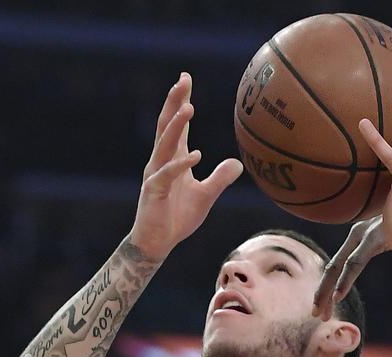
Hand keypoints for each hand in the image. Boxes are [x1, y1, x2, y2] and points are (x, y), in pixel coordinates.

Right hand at [129, 73, 243, 260]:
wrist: (158, 242)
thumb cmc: (177, 217)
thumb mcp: (206, 196)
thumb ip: (220, 179)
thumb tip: (238, 163)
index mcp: (173, 159)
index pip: (176, 125)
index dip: (180, 101)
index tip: (185, 78)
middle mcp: (161, 162)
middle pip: (166, 126)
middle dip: (174, 102)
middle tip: (182, 80)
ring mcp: (156, 175)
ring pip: (164, 145)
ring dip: (176, 126)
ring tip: (188, 107)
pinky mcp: (154, 191)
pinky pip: (168, 174)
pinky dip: (181, 164)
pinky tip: (195, 154)